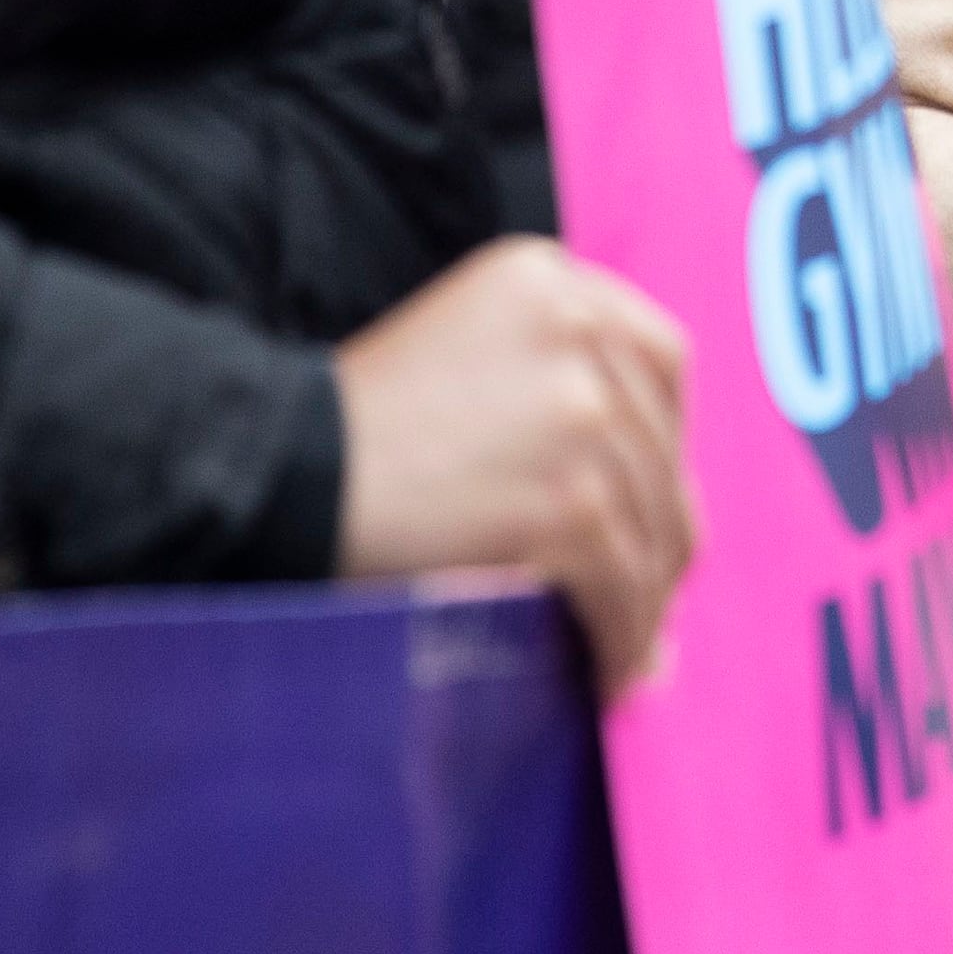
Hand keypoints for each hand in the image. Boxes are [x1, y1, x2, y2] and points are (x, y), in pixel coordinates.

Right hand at [335, 238, 696, 696]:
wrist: (272, 482)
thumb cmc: (349, 440)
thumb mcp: (460, 359)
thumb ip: (563, 405)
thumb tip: (680, 541)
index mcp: (550, 279)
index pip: (658, 360)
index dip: (663, 443)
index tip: (650, 505)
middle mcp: (580, 331)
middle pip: (661, 453)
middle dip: (658, 539)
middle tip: (647, 611)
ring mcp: (581, 416)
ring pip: (653, 528)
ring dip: (643, 605)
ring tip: (626, 657)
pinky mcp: (571, 502)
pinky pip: (623, 587)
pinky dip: (620, 639)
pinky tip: (600, 674)